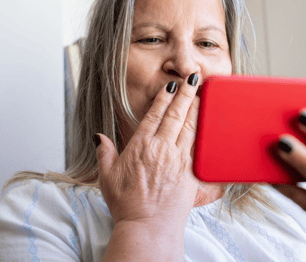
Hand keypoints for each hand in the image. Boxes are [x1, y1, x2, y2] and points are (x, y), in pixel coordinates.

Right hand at [95, 74, 199, 232]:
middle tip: (193, 78)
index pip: (154, 115)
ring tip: (202, 93)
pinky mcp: (190, 170)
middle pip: (176, 114)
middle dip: (185, 93)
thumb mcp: (107, 177)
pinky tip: (206, 121)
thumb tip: (99, 137)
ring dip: (196, 107)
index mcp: (141, 146)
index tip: (170, 86)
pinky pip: (197, 145)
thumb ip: (105, 153)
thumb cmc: (127, 204)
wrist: (148, 227)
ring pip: (190, 126)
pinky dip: (202, 130)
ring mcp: (178, 159)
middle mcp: (161, 148)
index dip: (164, 98)